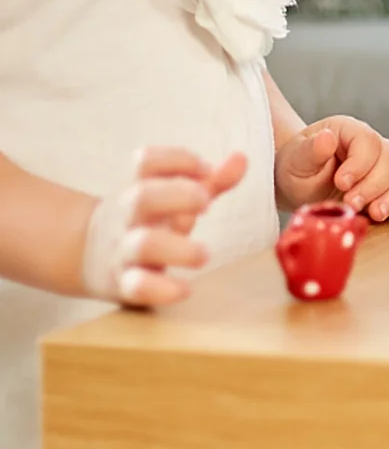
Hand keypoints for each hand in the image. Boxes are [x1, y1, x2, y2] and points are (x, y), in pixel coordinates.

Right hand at [81, 147, 246, 306]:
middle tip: (207, 204)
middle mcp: (126, 215)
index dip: (178, 160)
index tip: (206, 171)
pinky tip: (184, 290)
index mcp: (137, 186)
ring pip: (142, 245)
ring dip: (177, 248)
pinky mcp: (122, 283)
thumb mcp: (172, 196)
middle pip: (142, 197)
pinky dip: (160, 289)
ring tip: (204, 255)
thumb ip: (209, 180)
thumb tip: (242, 158)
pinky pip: (136, 286)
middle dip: (178, 196)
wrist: (86, 255)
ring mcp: (122, 249)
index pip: (146, 161)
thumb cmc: (146, 218)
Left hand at [275, 116, 388, 222]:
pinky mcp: (388, 190)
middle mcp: (373, 147)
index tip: (341, 183)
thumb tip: (326, 138)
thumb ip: (311, 150)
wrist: (298, 185)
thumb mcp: (296, 159)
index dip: (360, 163)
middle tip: (351, 203)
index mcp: (350, 131)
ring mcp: (383, 169)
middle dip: (373, 186)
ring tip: (375, 214)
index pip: (369, 141)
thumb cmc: (296, 168)